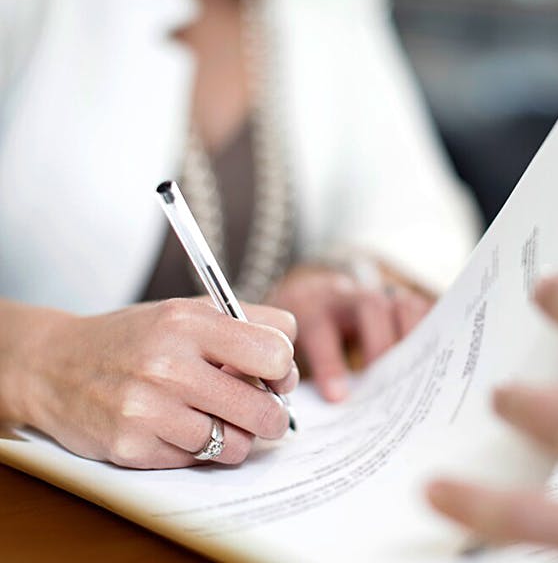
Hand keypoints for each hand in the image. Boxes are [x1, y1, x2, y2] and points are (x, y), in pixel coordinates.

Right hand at [15, 299, 297, 468]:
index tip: (275, 374)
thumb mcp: (185, 312)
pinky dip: (201, 450)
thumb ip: (242, 328)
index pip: (276, 351)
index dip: (284, 367)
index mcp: (189, 322)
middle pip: (265, 407)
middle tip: (265, 411)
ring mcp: (148, 409)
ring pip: (237, 444)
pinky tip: (180, 428)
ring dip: (238, 437)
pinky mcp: (133, 447)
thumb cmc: (134, 338)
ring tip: (220, 420)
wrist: (54, 366)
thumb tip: (288, 370)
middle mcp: (168, 364)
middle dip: (274, 414)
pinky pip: (200, 461)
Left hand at [269, 263, 432, 400]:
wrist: (317, 295)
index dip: (330, 363)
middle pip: (370, 307)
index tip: (337, 398)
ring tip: (419, 378)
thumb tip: (325, 420)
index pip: (320, 329)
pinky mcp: (403, 302)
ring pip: (402, 305)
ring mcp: (379, 294)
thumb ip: (308, 374)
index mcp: (313, 307)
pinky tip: (439, 364)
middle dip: (380, 345)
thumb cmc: (310, 336)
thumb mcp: (296, 350)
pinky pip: (424, 311)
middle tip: (387, 386)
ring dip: (412, 340)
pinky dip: (433, 334)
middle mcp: (349, 295)